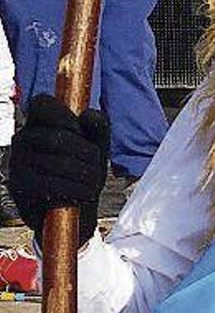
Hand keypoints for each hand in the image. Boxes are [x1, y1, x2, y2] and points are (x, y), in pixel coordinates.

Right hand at [8, 95, 110, 246]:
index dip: (64, 115)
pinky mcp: (19, 187)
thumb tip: (88, 114)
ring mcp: (17, 163)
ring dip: (85, 173)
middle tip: (96, 163)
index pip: (41, 103)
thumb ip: (98, 127)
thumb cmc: (84, 171)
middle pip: (55, 137)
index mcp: (39, 124)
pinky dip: (76, 189)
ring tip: (93, 181)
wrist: (75, 208)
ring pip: (56, 161)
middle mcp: (22, 140)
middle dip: (85, 152)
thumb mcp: (97, 146)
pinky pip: (51, 184)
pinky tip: (83, 193)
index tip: (80, 131)